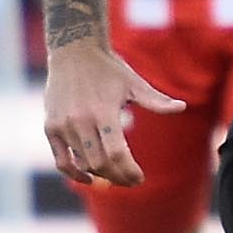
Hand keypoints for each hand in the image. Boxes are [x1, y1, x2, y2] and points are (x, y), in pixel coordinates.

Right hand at [44, 39, 180, 185]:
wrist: (73, 51)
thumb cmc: (108, 68)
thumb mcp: (134, 83)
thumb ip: (156, 100)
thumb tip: (182, 107)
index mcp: (103, 112)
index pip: (116, 154)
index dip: (129, 171)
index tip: (140, 178)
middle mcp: (80, 121)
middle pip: (100, 164)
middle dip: (118, 177)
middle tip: (130, 181)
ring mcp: (62, 125)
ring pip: (84, 163)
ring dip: (101, 175)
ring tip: (116, 176)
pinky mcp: (50, 127)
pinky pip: (61, 160)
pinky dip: (75, 174)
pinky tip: (89, 179)